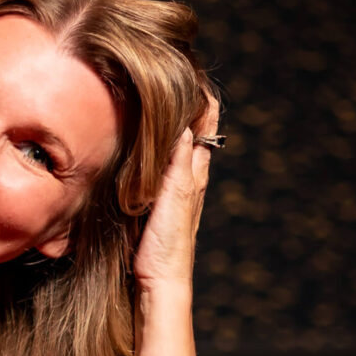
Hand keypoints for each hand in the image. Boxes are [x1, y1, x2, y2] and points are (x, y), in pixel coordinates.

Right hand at [131, 91, 218, 297]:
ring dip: (175, 125)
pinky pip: (162, 166)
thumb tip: (186, 125)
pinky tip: (148, 146)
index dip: (203, 98)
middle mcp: (189, 179)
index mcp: (196, 174)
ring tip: (162, 99)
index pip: (207, 125)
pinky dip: (159, 148)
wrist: (160, 285)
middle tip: (176, 74)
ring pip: (179, 148)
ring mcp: (175, 192)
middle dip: (190, 104)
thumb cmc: (168, 247)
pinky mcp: (160, 204)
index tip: (192, 70)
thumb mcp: (175, 200)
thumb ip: (179, 165)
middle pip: (195, 132)